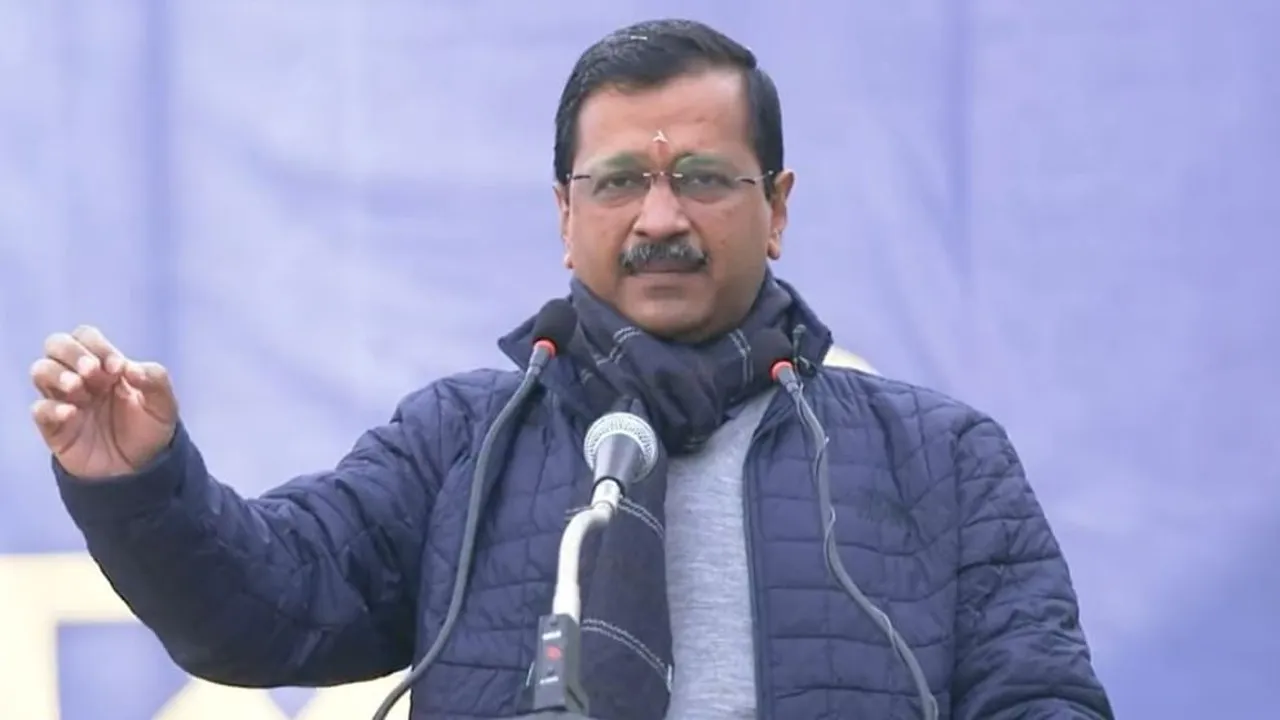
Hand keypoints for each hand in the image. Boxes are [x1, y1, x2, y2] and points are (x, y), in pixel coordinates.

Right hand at [30, 325, 178, 478]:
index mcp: (105, 366)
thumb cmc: (150, 429)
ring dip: (58, 374)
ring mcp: (65, 400)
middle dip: (72, 352)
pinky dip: (51, 407)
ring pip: (41, 370)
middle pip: (56, 344)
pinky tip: (72, 413)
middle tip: (92, 371)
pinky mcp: (55, 427)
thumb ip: (155, 379)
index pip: (86, 336)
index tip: (117, 368)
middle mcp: (81, 378)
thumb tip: (129, 368)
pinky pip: (39, 409)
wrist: (142, 470)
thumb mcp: (164, 403)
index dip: (97, 345)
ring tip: (79, 389)